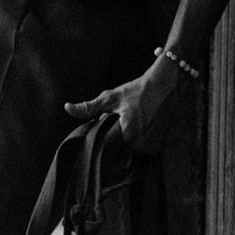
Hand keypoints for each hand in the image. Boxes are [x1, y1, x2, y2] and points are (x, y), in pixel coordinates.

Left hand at [64, 54, 186, 154]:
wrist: (166, 86)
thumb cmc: (138, 90)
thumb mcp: (111, 97)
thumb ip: (89, 107)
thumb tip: (67, 108)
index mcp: (127, 136)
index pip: (105, 146)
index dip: (102, 135)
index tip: (106, 122)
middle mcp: (140, 146)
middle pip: (116, 147)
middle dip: (113, 135)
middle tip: (121, 117)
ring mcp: (150, 148)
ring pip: (127, 148)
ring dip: (125, 138)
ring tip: (132, 119)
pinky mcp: (156, 148)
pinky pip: (138, 148)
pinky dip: (135, 139)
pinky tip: (139, 124)